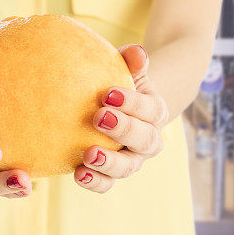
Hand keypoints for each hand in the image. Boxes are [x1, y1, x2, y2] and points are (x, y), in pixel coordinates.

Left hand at [74, 45, 168, 192]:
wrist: (120, 109)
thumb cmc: (120, 84)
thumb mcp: (127, 70)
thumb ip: (132, 61)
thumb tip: (136, 51)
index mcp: (156, 112)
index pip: (150, 109)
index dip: (132, 103)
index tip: (108, 93)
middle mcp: (149, 140)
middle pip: (145, 140)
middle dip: (123, 130)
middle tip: (99, 117)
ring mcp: (132, 160)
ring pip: (127, 167)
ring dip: (109, 163)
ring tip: (88, 154)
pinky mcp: (112, 174)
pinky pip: (107, 183)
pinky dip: (95, 181)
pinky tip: (77, 173)